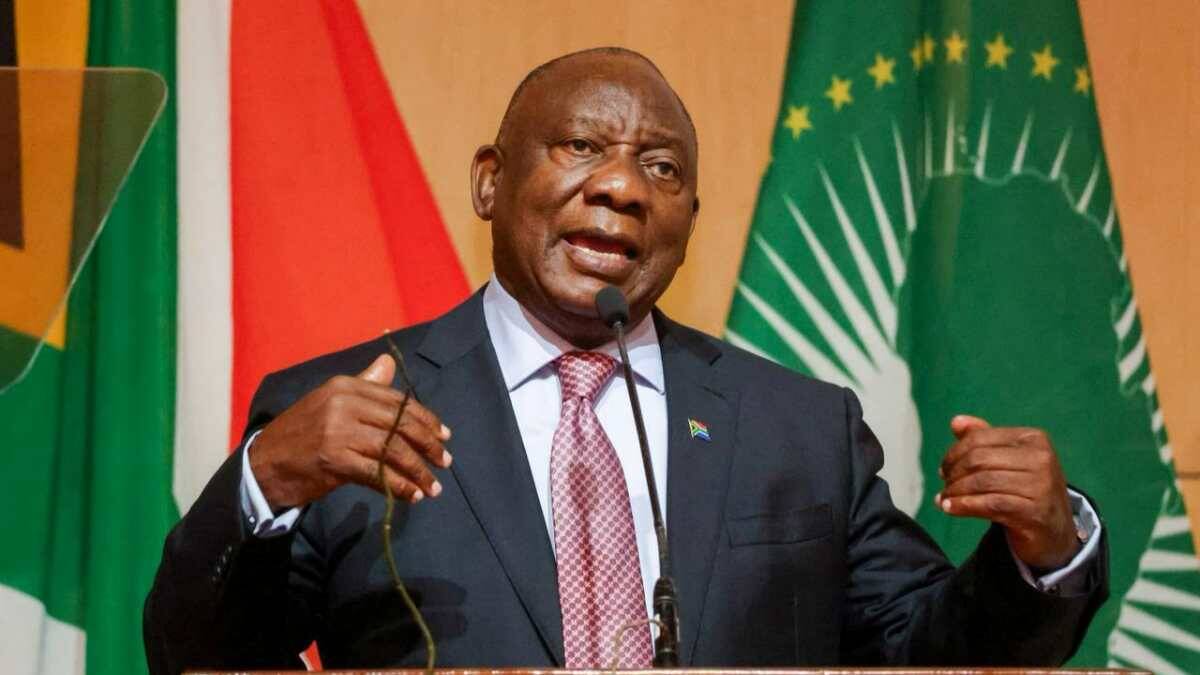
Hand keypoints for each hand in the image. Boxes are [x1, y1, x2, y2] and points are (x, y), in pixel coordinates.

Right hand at [248, 354, 451, 509]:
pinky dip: (399, 485)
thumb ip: (364, 385)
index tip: (444, 436)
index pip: (398, 401)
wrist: (263, 464)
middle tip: (445, 462)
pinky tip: (412, 495)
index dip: (426, 420)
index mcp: (346, 386)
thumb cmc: (302, 434)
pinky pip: (377, 473)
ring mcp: (337, 431)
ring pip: (393, 449)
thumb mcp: (331, 402)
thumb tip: (389, 362)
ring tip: (433, 486)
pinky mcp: (333, 459)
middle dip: (428, 445)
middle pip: (400, 423)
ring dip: (418, 470)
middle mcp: (343, 403)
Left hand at [936, 415, 1078, 569]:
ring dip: (955, 492)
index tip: (944, 468)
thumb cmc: (1026, 490)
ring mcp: (1041, 485)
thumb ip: (982, 439)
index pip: (979, 438)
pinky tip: (951, 508)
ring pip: (982, 482)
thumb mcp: (1008, 460)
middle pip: (978, 459)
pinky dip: (964, 506)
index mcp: (1032, 438)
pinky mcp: (1035, 512)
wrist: (1054, 531)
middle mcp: (1041, 458)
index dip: (954, 453)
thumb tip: (956, 422)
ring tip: (944, 499)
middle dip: (954, 473)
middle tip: (945, 486)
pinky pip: (990, 504)